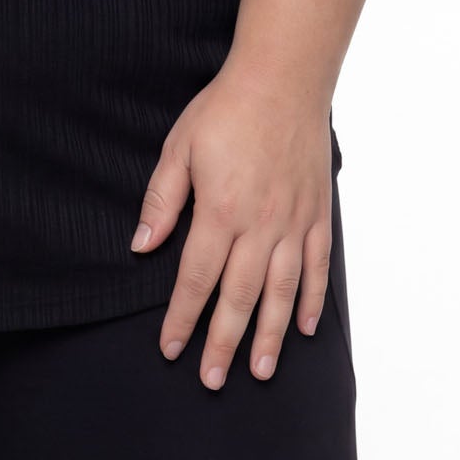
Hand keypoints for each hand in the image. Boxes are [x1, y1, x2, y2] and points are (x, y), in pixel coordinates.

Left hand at [130, 64, 334, 388]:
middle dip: (223, 342)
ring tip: (260, 372)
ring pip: (282, 293)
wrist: (283, 80)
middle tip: (211, 380)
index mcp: (220, 211)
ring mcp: (294, 223)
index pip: (196, 279)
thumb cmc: (225, 110)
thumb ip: (162, 201)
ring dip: (269, 336)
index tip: (171, 349)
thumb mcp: (178, 148)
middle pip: (239, 298)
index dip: (182, 318)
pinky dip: (312, 301)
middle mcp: (260, 226)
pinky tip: (303, 328)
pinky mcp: (317, 214)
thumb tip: (141, 247)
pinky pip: (317, 268)